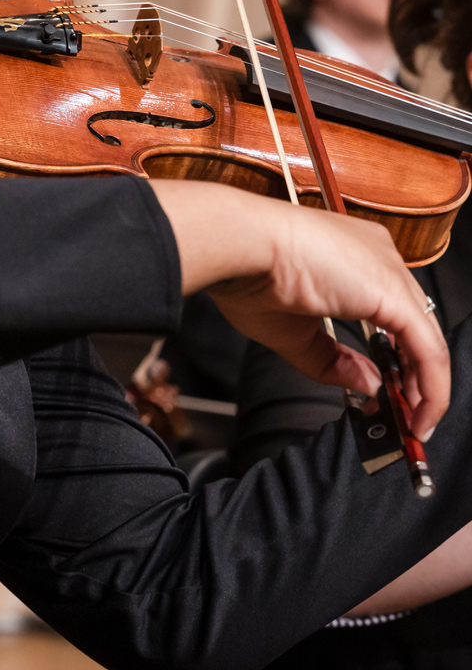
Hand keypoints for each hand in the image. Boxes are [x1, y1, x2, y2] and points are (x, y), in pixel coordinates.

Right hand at [148, 180, 447, 439]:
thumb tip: (369, 385)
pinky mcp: (393, 292)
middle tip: (406, 416)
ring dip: (425, 388)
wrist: (239, 247)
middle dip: (413, 376)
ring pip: (427, 338)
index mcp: (353, 256)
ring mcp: (389, 271)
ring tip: (414, 423)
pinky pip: (427, 348)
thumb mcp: (295, 334)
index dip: (395, 356)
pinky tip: (419, 412)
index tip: (388, 390)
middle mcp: (379, 256)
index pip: (392, 313)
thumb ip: (335, 361)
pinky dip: (430, 387)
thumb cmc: (249, 276)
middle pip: (415, 326)